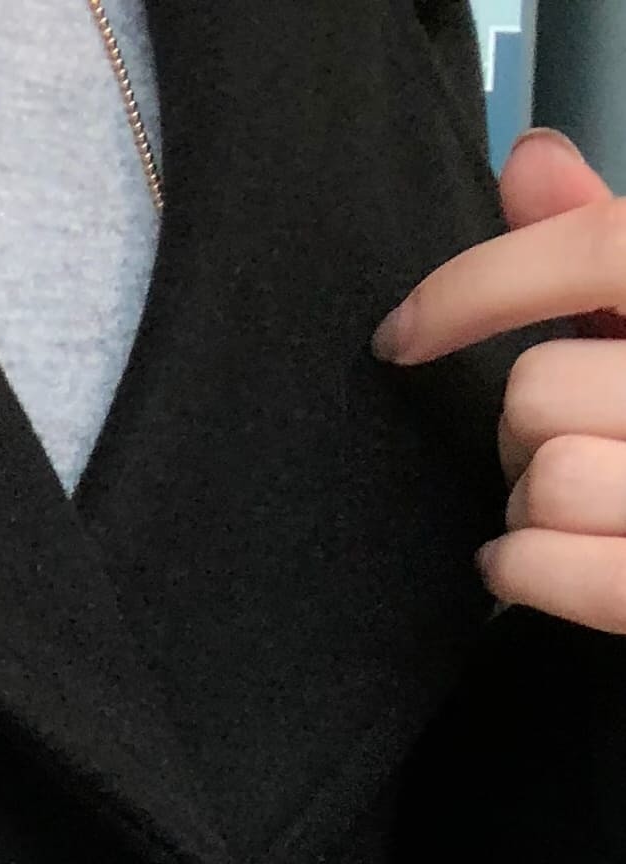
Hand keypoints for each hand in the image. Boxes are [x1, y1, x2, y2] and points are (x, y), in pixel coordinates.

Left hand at [374, 126, 625, 628]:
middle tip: (568, 433)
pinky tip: (520, 557)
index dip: (477, 286)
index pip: (599, 249)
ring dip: (528, 500)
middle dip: (522, 425)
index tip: (401, 334)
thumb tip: (527, 160)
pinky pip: (551, 566)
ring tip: (570, 496)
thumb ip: (597, 232)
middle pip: (538, 390)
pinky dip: (518, 566)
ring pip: (546, 479)